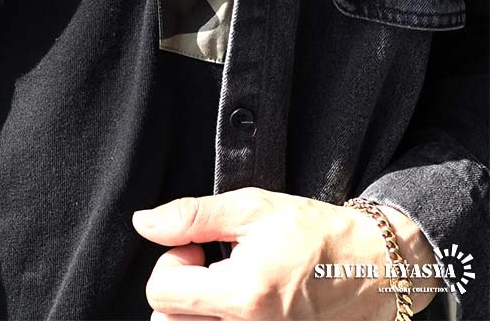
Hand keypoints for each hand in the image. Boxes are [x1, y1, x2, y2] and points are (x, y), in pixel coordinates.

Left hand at [132, 188, 438, 320]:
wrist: (374, 267)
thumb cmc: (315, 232)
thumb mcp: (251, 208)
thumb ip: (191, 216)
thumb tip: (143, 223)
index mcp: (241, 296)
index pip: (161, 294)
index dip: (171, 262)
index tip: (196, 247)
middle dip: (180, 291)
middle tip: (208, 266)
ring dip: (197, 309)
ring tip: (227, 284)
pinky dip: (222, 318)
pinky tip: (243, 301)